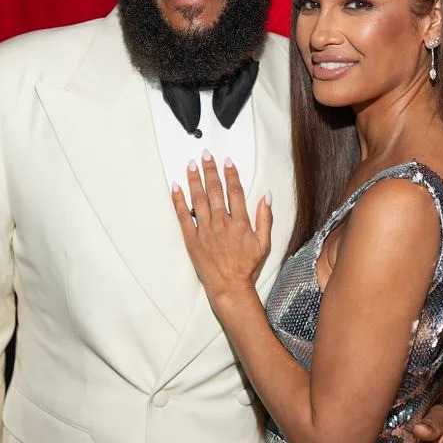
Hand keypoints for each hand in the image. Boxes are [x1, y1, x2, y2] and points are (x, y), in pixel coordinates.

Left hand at [172, 151, 271, 306]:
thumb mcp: (264, 244)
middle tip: (206, 155)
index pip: (235, 192)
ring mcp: (205, 230)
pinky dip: (179, 200)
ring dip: (195, 180)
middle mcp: (221, 223)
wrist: (229, 287)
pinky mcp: (192, 239)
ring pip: (199, 199)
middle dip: (210, 170)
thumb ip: (265, 218)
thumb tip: (267, 197)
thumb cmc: (247, 268)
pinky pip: (183, 216)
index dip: (231, 174)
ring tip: (191, 165)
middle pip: (215, 190)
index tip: (227, 162)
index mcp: (240, 223)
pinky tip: (176, 187)